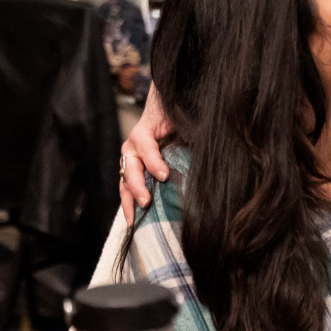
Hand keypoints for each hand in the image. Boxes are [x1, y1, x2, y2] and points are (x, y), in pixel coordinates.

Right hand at [119, 88, 174, 224]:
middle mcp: (132, 147)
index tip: (164, 176)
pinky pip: (127, 187)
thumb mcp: (179, 120)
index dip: (154, 162)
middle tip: (146, 202)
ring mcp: (130, 160)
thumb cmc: (171, 117)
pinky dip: (129, 202)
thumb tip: (205, 141)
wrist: (160, 112)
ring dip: (129, 200)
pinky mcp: (132, 170)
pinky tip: (133, 218)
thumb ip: (187, 129)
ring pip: (125, 181)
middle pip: (131, 168)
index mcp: (142, 133)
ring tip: (133, 219)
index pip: (145, 148)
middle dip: (138, 187)